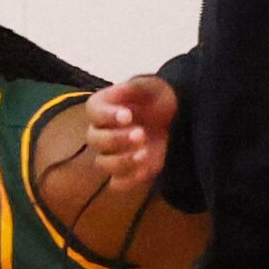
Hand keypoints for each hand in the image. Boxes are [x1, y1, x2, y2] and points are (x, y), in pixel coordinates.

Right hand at [85, 75, 176, 190]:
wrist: (175, 116)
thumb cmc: (156, 97)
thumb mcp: (148, 86)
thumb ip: (133, 87)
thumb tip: (122, 92)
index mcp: (101, 108)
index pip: (94, 113)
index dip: (108, 116)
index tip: (128, 116)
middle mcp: (101, 132)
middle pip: (95, 140)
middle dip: (117, 139)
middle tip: (141, 133)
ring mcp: (112, 154)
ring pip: (103, 164)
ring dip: (122, 161)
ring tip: (144, 153)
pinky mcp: (126, 172)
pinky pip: (117, 183)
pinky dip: (129, 179)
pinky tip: (145, 169)